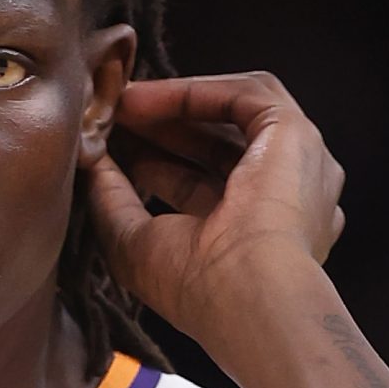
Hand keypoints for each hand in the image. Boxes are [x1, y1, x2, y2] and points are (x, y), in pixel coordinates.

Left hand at [82, 72, 345, 348]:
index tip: (111, 148)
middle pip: (218, 143)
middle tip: (113, 117)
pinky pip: (247, 94)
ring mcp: (297, 165)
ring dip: (176, 103)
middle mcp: (285, 197)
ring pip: (235, 112)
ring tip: (123, 103)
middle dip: (162, 128)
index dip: (154, 160)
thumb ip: (112, 200)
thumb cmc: (200, 290)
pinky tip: (148, 99)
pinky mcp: (296, 135)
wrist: (250, 296)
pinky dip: (196, 91)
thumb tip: (91, 162)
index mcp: (256, 233)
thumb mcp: (137, 243)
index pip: (201, 182)